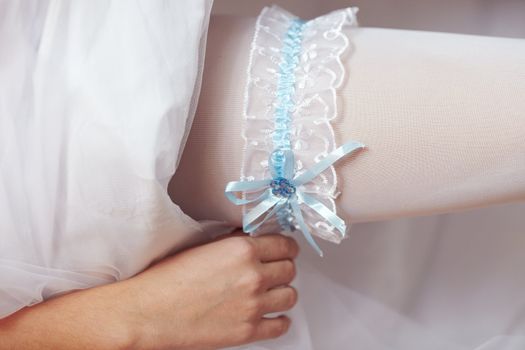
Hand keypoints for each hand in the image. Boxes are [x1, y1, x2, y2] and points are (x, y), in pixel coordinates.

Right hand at [120, 231, 299, 349]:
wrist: (148, 312)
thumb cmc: (166, 279)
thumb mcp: (203, 247)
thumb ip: (234, 243)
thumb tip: (252, 241)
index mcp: (242, 250)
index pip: (285, 245)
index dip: (285, 247)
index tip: (284, 250)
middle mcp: (253, 276)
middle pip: (290, 269)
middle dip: (283, 267)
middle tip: (274, 269)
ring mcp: (253, 305)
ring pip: (290, 295)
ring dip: (283, 292)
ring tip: (272, 291)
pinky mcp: (247, 331)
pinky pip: (281, 325)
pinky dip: (280, 320)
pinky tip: (272, 315)